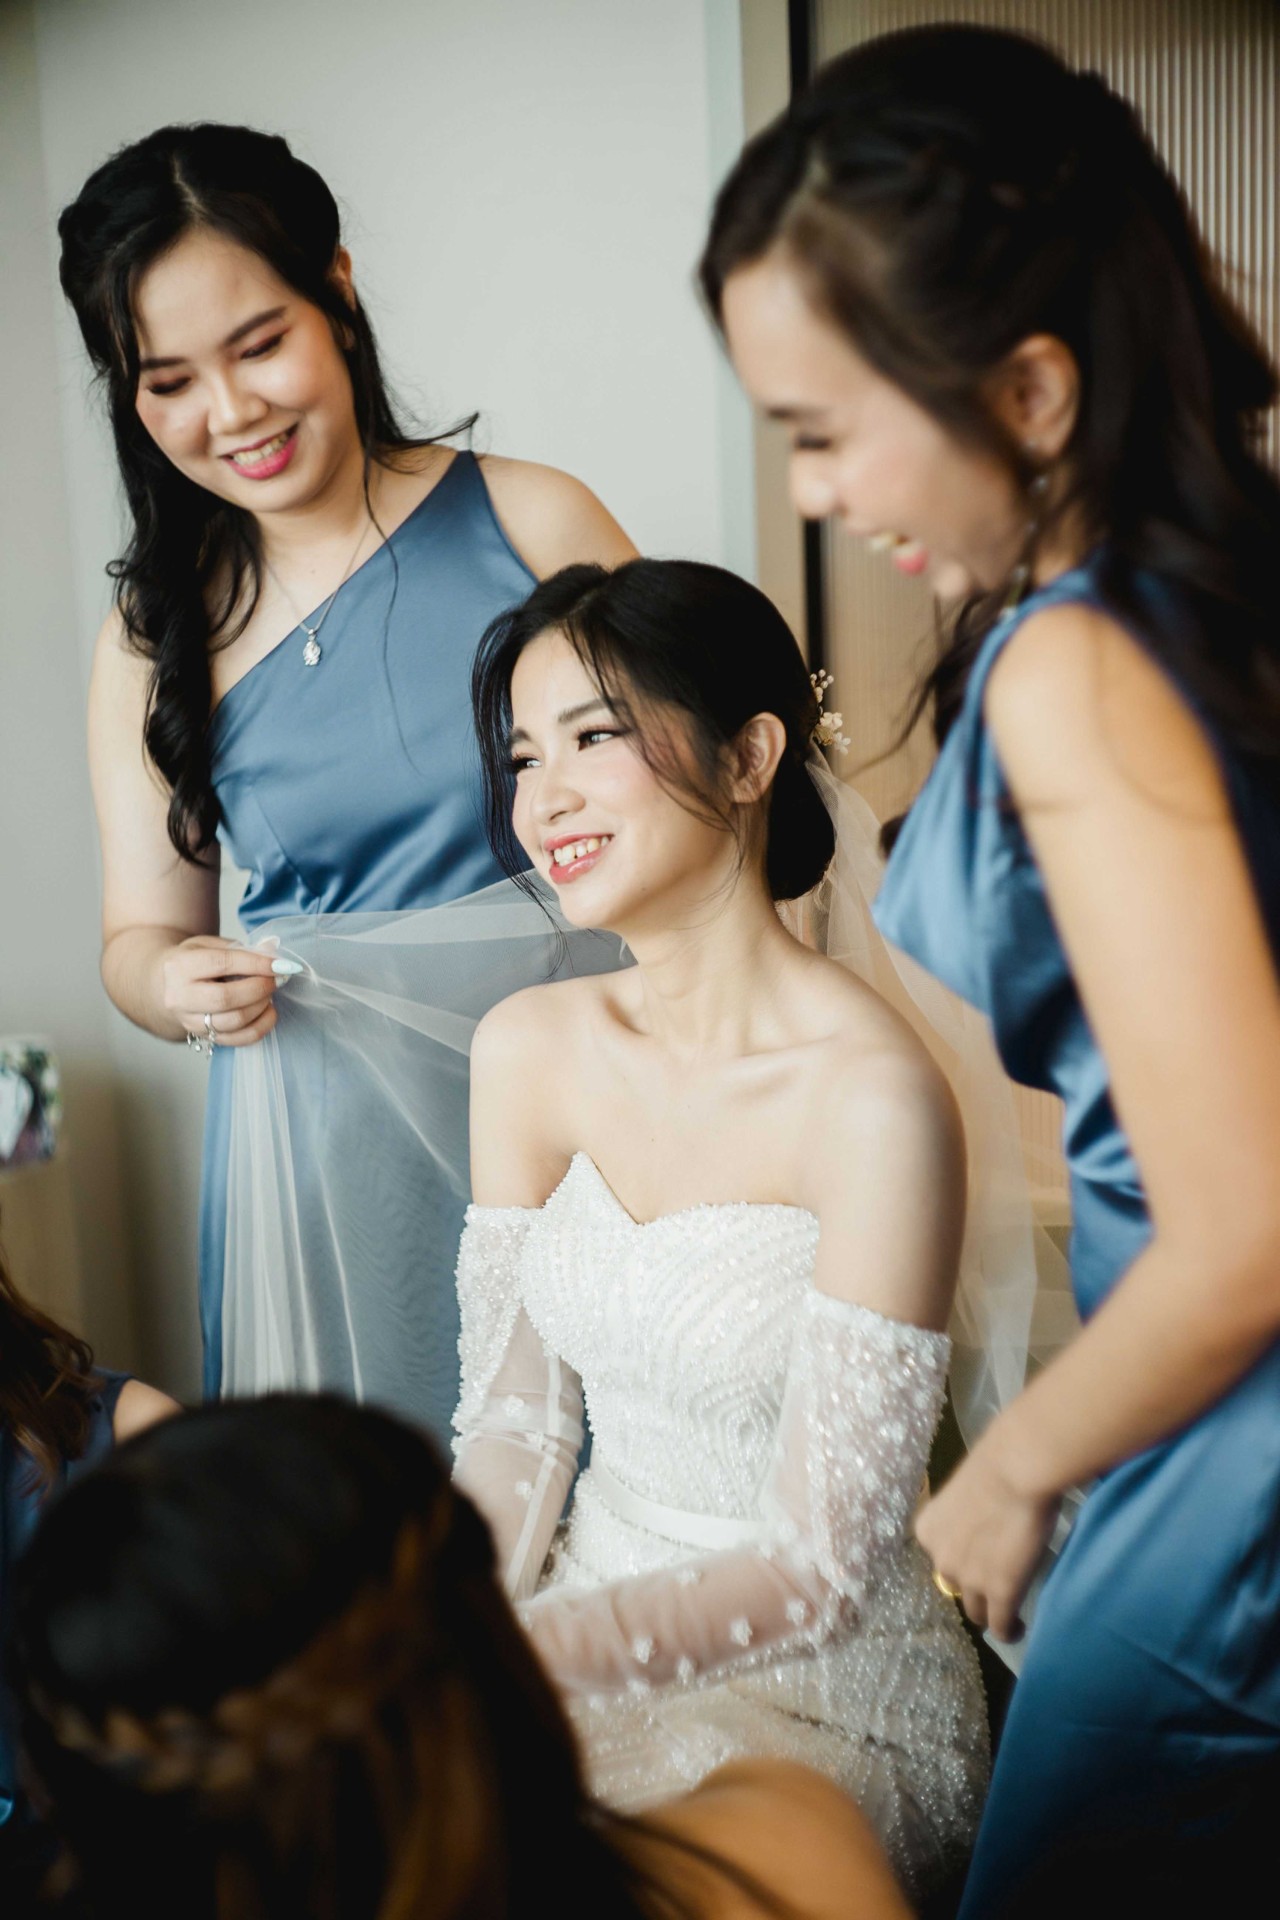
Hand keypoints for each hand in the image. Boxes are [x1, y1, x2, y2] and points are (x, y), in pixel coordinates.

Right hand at [160, 935, 286, 1048]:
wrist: (166, 986)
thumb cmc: (193, 962)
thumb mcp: (210, 945)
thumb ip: (241, 948)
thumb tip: (273, 951)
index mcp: (180, 966)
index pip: (222, 964)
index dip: (255, 964)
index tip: (279, 964)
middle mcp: (180, 997)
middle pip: (226, 998)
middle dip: (258, 989)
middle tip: (275, 980)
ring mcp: (190, 1021)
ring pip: (234, 1021)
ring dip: (261, 1007)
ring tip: (269, 994)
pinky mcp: (203, 1036)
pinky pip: (238, 1040)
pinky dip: (261, 1027)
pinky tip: (268, 1012)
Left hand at [916, 1428, 1060, 1642]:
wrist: (1017, 1470)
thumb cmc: (996, 1466)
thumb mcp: (965, 1493)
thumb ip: (965, 1516)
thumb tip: (983, 1518)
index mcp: (927, 1530)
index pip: (942, 1556)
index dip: (962, 1559)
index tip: (980, 1560)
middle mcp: (940, 1559)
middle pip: (955, 1585)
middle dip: (973, 1585)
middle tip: (996, 1581)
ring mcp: (969, 1580)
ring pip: (976, 1611)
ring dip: (990, 1611)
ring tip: (1008, 1613)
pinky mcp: (999, 1594)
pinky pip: (1000, 1625)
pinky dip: (1008, 1631)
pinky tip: (1018, 1629)